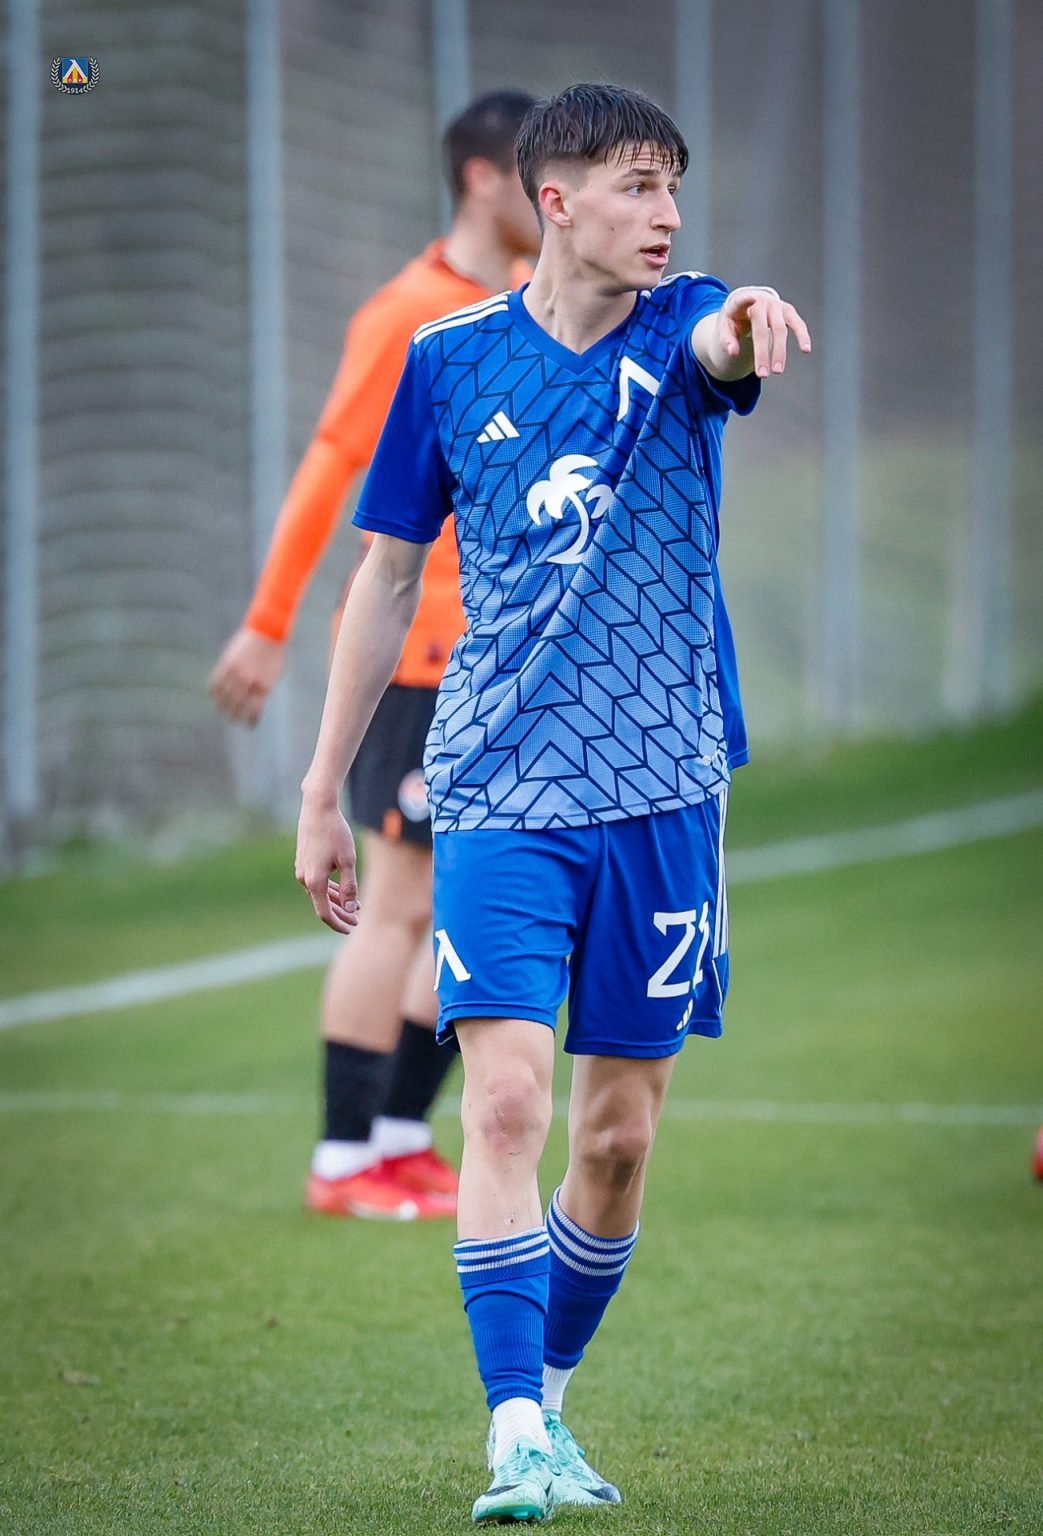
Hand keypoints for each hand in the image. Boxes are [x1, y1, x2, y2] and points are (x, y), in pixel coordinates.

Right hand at [208, 626, 285, 725]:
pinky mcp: (226, 663)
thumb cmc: (274, 654)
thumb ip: (264, 690)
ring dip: (221, 706)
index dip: (250, 720)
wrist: (267, 631)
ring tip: (221, 710)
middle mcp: (248, 682)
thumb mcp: (275, 676)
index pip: (253, 711)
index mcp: (263, 687)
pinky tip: (214, 695)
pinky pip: (215, 682)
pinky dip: (213, 690)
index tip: (248, 726)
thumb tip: (254, 704)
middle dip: (234, 716)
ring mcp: (236, 673)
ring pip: (223, 696)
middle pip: (237, 706)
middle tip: (232, 720)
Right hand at [294, 793, 360, 934]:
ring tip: (355, 907)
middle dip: (340, 914)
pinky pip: (317, 882)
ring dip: (336, 901)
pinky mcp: (303, 862)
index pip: (324, 913)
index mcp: (314, 881)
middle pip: (322, 905)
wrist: (318, 808)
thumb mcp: (348, 861)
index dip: (338, 923)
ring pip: (320, 893)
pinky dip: (329, 889)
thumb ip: (349, 887)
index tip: (352, 928)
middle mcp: (304, 878)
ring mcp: (302, 870)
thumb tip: (350, 909)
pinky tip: (342, 891)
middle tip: (357, 921)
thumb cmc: (335, 833)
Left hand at [717, 287, 811, 378]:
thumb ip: (726, 339)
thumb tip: (733, 353)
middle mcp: (761, 301)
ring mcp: (776, 305)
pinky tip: (806, 349)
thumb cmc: (736, 317)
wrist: (750, 302)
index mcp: (741, 302)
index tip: (752, 298)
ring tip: (778, 371)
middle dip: (763, 353)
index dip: (747, 300)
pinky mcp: (788, 311)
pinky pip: (797, 324)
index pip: (742, 300)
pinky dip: (802, 336)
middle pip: (762, 329)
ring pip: (780, 330)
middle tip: (762, 375)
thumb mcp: (725, 327)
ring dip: (779, 352)